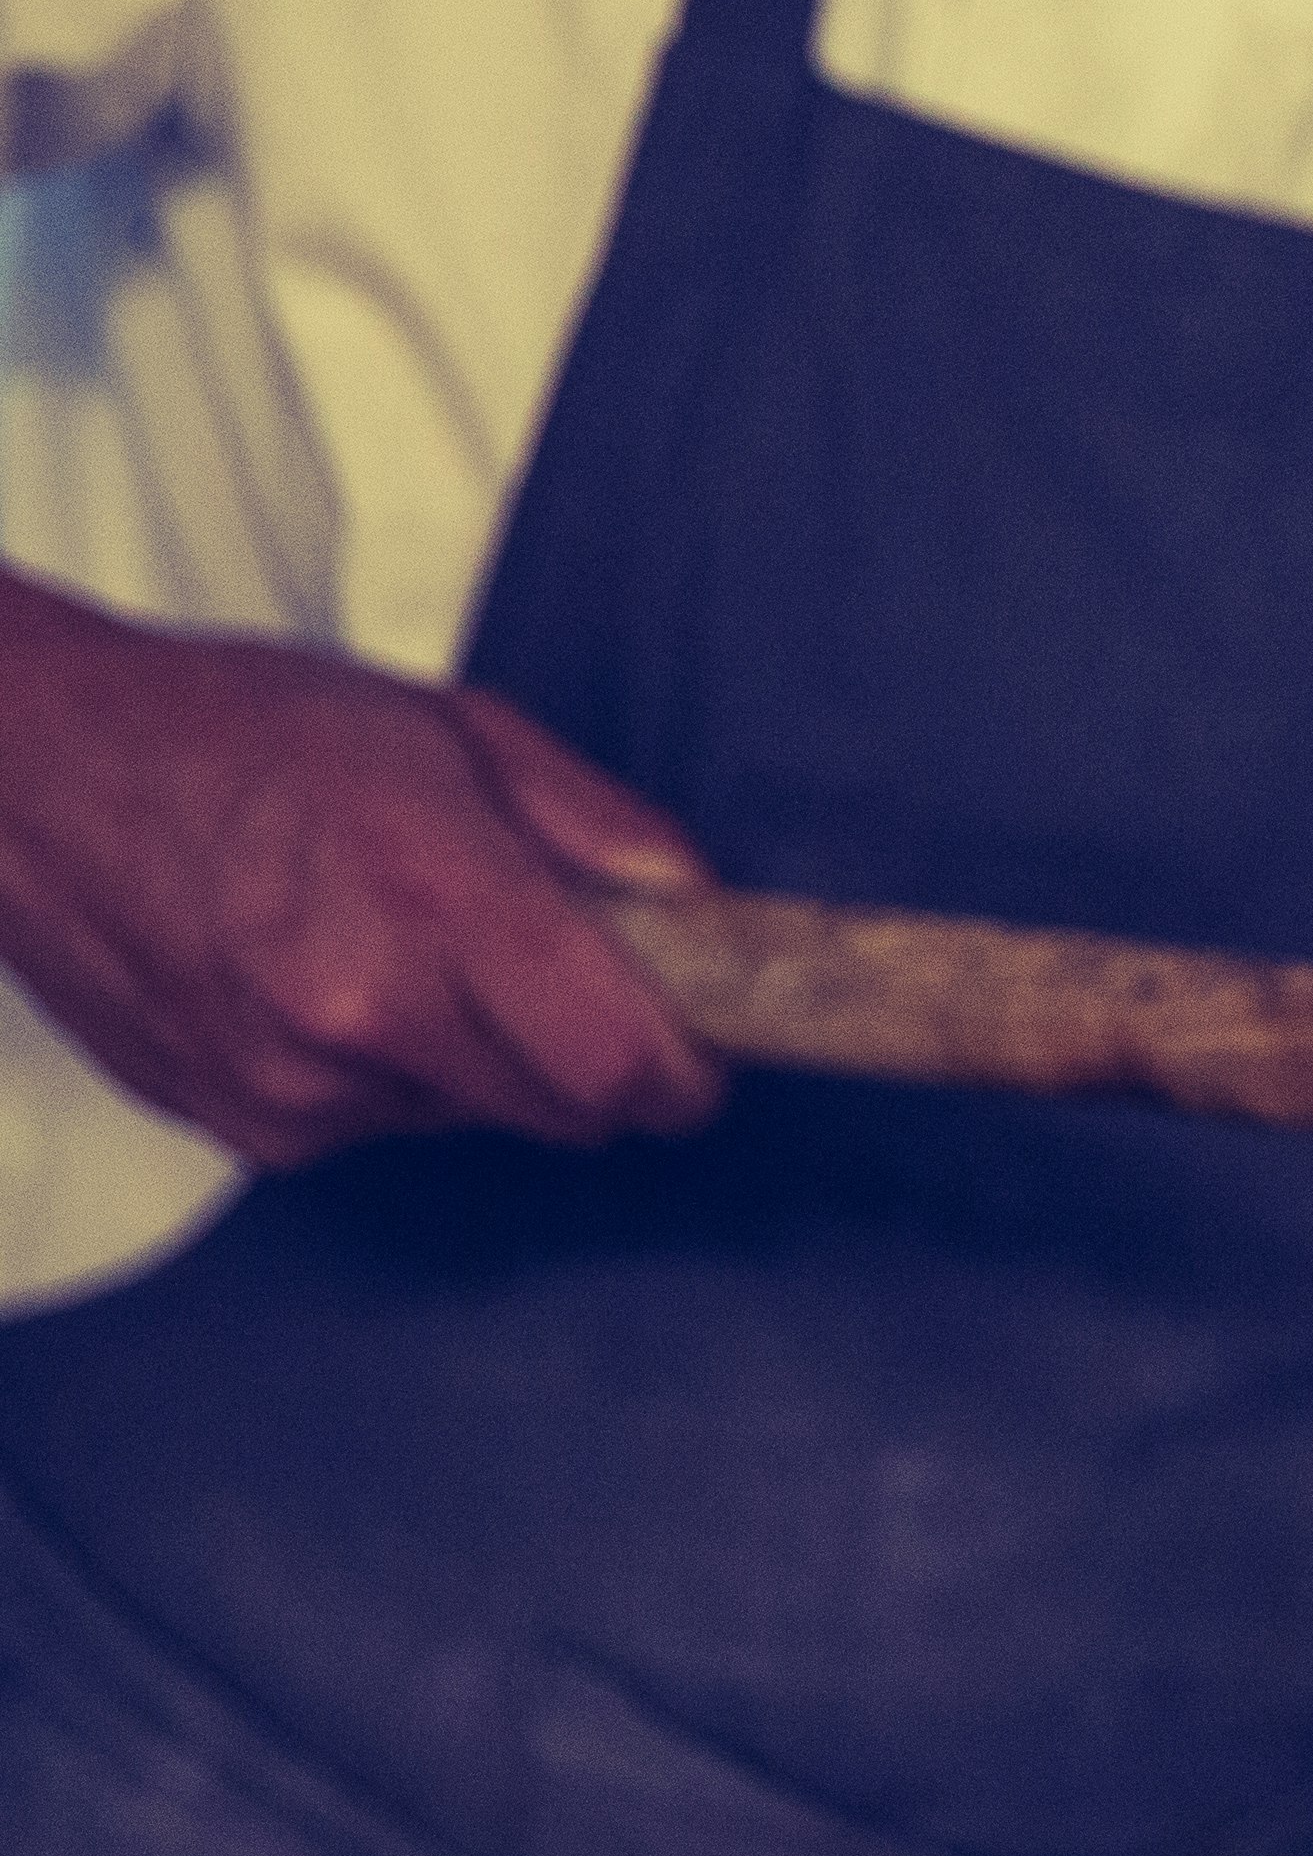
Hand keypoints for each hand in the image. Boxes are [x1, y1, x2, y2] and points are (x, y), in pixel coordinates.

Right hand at [0, 571, 721, 1160]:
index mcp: (432, 900)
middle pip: (565, 1110)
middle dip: (591, 1053)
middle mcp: (360, 1013)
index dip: (684, 1072)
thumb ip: (596, 824)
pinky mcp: (242, 1127)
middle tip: (556, 966)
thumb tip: (703, 907)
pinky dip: (389, 1070)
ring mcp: (291, 1084)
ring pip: (472, 1114)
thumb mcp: (452, 729)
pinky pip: (379, 1120)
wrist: (28, 774)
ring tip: (399, 940)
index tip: (700, 1051)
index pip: (615, 1064)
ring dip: (479, 1055)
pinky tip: (324, 977)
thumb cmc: (243, 732)